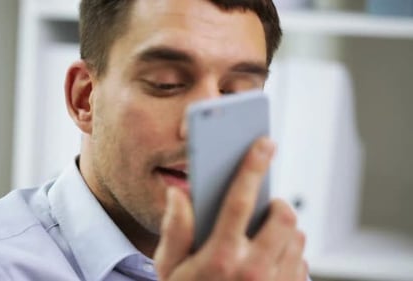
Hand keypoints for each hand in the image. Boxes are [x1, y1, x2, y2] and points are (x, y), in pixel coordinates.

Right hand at [154, 137, 307, 280]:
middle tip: (263, 208)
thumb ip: (173, 229)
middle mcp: (253, 271)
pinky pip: (302, 262)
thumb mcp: (169, 270)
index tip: (264, 143)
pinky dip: (289, 254)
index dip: (252, 165)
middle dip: (275, 203)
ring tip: (260, 239)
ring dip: (283, 230)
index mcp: (219, 257)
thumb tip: (179, 192)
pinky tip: (267, 263)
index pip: (240, 199)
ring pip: (297, 237)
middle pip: (282, 215)